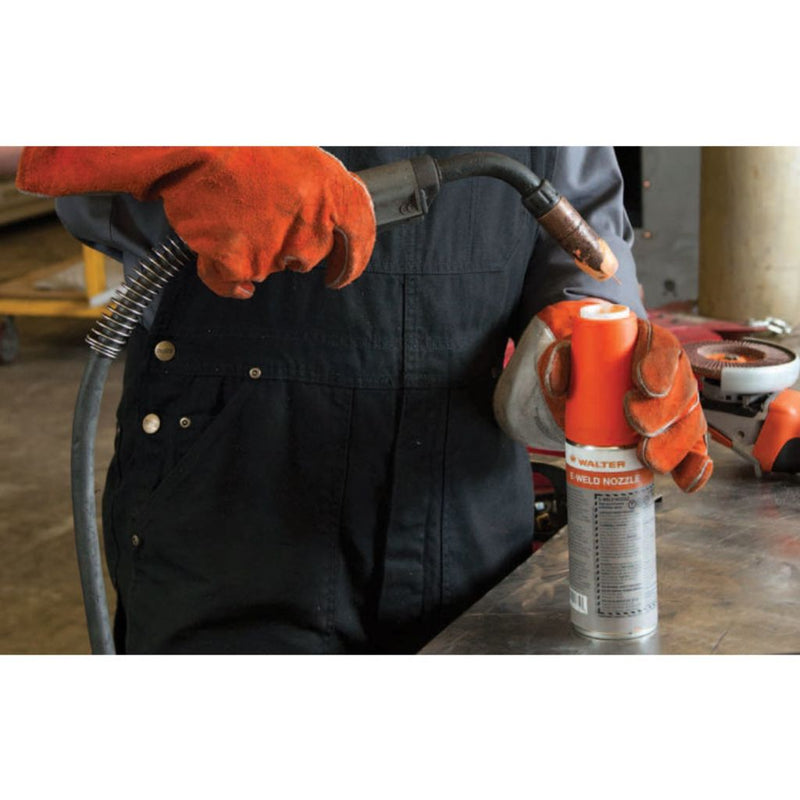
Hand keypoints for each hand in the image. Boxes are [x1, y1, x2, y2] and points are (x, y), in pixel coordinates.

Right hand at [16, 146, 375, 298]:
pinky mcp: (240, 263)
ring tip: (233, 211)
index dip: (354, 260)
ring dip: (254, 248)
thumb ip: (320, 189)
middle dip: (289, 240)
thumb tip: (329, 220)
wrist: (192, 141)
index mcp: (333, 191)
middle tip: (263, 208)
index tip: (342, 273)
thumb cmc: (243, 141)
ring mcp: (275, 249)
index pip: (360, 235)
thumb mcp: (299, 153)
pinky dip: (227, 274)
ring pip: (271, 265)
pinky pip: (235, 281)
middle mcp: (311, 225)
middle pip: (308, 254)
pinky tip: (222, 256)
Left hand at [496, 299, 712, 492]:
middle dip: (663, 411)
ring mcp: (677, 408)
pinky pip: (695, 452)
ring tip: (648, 457)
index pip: (663, 348)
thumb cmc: (582, 368)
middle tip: (638, 424)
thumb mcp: (565, 356)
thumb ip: (557, 360)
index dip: (659, 366)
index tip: (644, 384)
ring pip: (690, 423)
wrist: (581, 392)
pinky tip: (687, 480)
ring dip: (674, 444)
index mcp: (648, 344)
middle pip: (681, 390)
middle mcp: (671, 375)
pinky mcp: (675, 436)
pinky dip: (694, 468)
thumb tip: (556, 379)